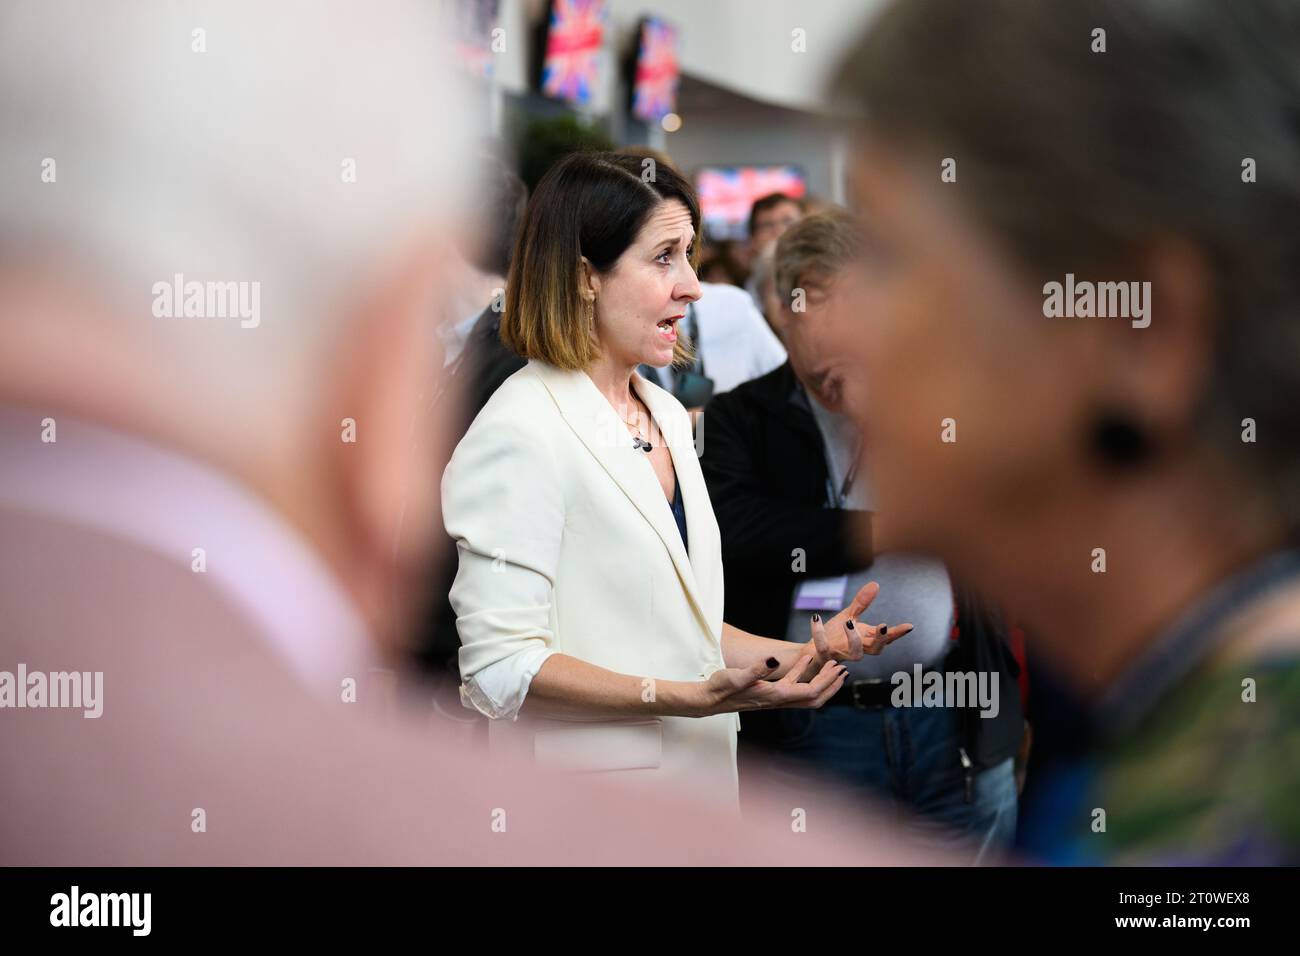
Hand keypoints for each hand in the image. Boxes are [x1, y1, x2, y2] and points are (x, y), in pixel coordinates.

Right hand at [692, 653, 845, 715]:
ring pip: (806, 694)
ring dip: (822, 681)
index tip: (838, 667)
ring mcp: (775, 699)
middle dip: (831, 684)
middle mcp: (778, 700)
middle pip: (814, 698)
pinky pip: (794, 686)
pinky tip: (805, 662)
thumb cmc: (721, 688)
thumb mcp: (737, 676)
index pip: (810, 691)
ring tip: (831, 666)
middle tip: (843, 669)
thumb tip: (773, 659)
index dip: (827, 681)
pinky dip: (804, 675)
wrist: (709, 700)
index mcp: (775, 696)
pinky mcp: (769, 694)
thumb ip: (756, 669)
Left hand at [806, 581, 912, 675]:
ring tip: (849, 622)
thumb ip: (862, 602)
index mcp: (866, 639)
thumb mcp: (849, 616)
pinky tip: (816, 617)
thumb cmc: (835, 636)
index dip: (897, 633)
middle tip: (883, 626)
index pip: (886, 637)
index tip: (909, 626)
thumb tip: (875, 584)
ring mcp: (842, 653)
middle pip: (876, 649)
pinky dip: (819, 633)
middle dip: (881, 639)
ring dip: (854, 640)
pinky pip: (823, 646)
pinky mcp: (825, 654)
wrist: (813, 652)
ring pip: (855, 654)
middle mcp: (857, 649)